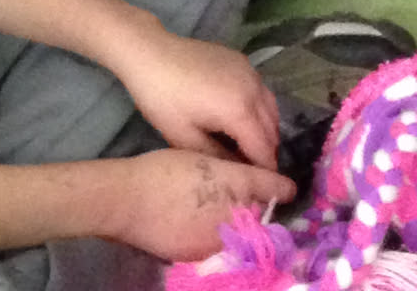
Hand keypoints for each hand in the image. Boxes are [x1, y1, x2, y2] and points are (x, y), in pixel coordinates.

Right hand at [107, 149, 292, 261]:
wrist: (128, 200)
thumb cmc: (165, 170)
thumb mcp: (204, 159)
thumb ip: (232, 171)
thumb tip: (250, 178)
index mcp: (236, 185)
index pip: (270, 188)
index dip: (280, 188)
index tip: (289, 189)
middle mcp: (233, 214)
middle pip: (256, 215)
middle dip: (258, 208)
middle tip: (251, 200)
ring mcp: (215, 240)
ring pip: (238, 233)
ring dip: (238, 225)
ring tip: (225, 213)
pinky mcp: (197, 257)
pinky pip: (215, 247)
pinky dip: (216, 238)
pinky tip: (204, 227)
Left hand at [111, 17, 279, 168]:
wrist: (152, 54)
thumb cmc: (164, 100)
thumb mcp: (184, 138)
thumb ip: (217, 157)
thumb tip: (238, 172)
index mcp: (240, 110)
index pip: (264, 148)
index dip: (266, 171)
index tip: (264, 189)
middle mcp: (254, 89)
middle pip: (272, 128)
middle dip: (268, 152)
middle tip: (256, 174)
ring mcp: (251, 72)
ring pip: (271, 108)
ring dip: (266, 131)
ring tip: (250, 150)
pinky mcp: (243, 62)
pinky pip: (261, 91)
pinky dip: (259, 110)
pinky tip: (242, 120)